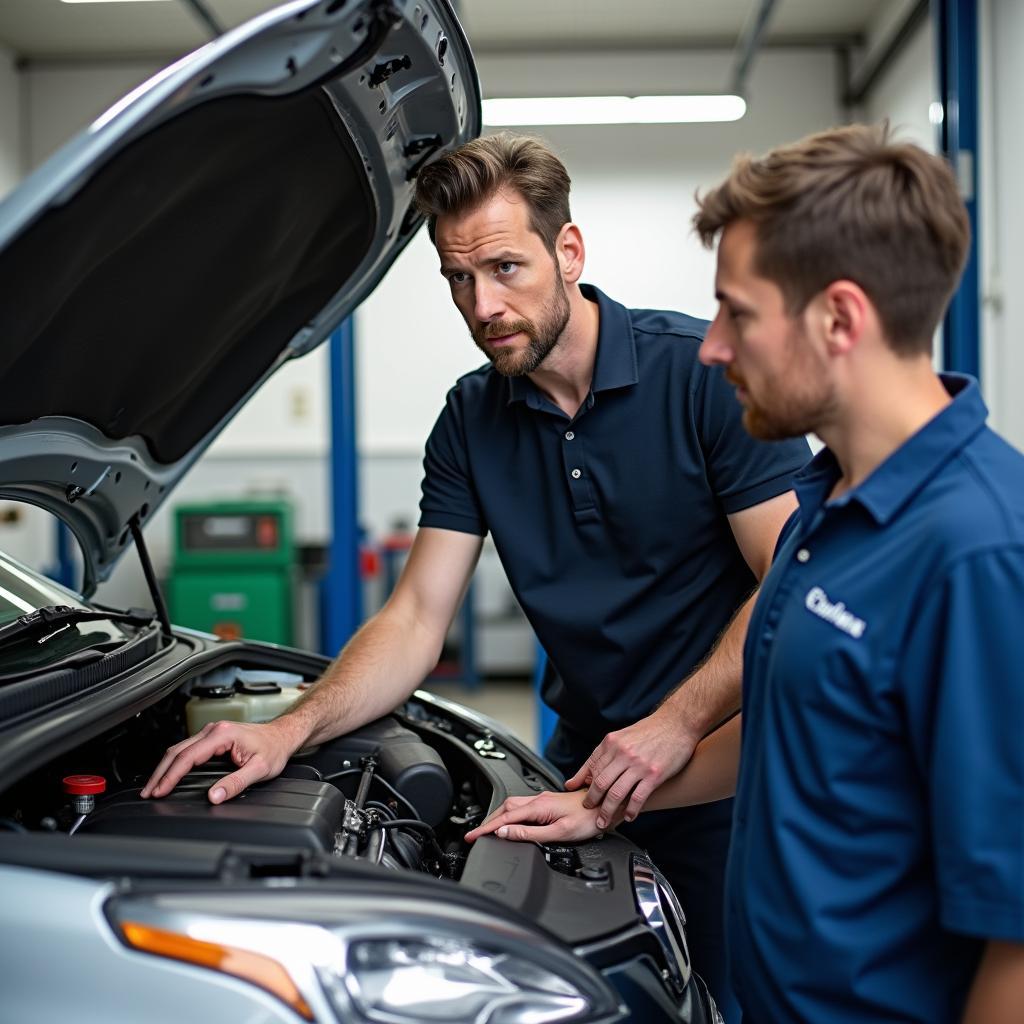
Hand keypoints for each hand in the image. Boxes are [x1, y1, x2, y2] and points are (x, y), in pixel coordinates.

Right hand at [140, 718, 297, 803]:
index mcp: (222, 735)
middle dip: (160, 773)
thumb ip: (237, 783)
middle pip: (177, 751)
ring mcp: (212, 731)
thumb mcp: (260, 769)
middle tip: (148, 793)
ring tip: (154, 786)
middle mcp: (214, 730)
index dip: (171, 776)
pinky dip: (174, 762)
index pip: (188, 757)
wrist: (283, 735)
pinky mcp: (212, 736)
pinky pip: (187, 748)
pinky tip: (169, 773)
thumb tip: (215, 796)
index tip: (160, 791)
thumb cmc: (274, 749)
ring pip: (179, 749)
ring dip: (165, 768)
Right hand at [465, 789, 611, 843]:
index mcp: (539, 806)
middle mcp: (539, 800)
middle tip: (476, 835)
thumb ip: (530, 833)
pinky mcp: (548, 803)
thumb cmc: (588, 820)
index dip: (487, 828)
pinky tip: (510, 821)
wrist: (606, 806)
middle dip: (488, 821)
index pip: (505, 818)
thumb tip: (506, 832)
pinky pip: (521, 806)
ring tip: (488, 830)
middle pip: (505, 807)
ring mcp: (543, 800)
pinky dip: (509, 814)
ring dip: (498, 817)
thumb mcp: (559, 832)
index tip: (472, 837)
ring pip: (512, 805)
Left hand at [565, 708, 698, 826]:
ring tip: (603, 822)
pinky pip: (637, 797)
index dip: (584, 786)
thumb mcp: (621, 737)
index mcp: (611, 742)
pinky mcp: (654, 774)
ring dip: (607, 811)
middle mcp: (622, 753)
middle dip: (592, 802)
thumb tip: (581, 777)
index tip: (582, 797)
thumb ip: (602, 755)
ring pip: (616, 793)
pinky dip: (630, 810)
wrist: (677, 723)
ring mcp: (638, 764)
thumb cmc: (649, 731)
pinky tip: (628, 817)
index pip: (591, 768)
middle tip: (589, 812)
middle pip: (600, 783)